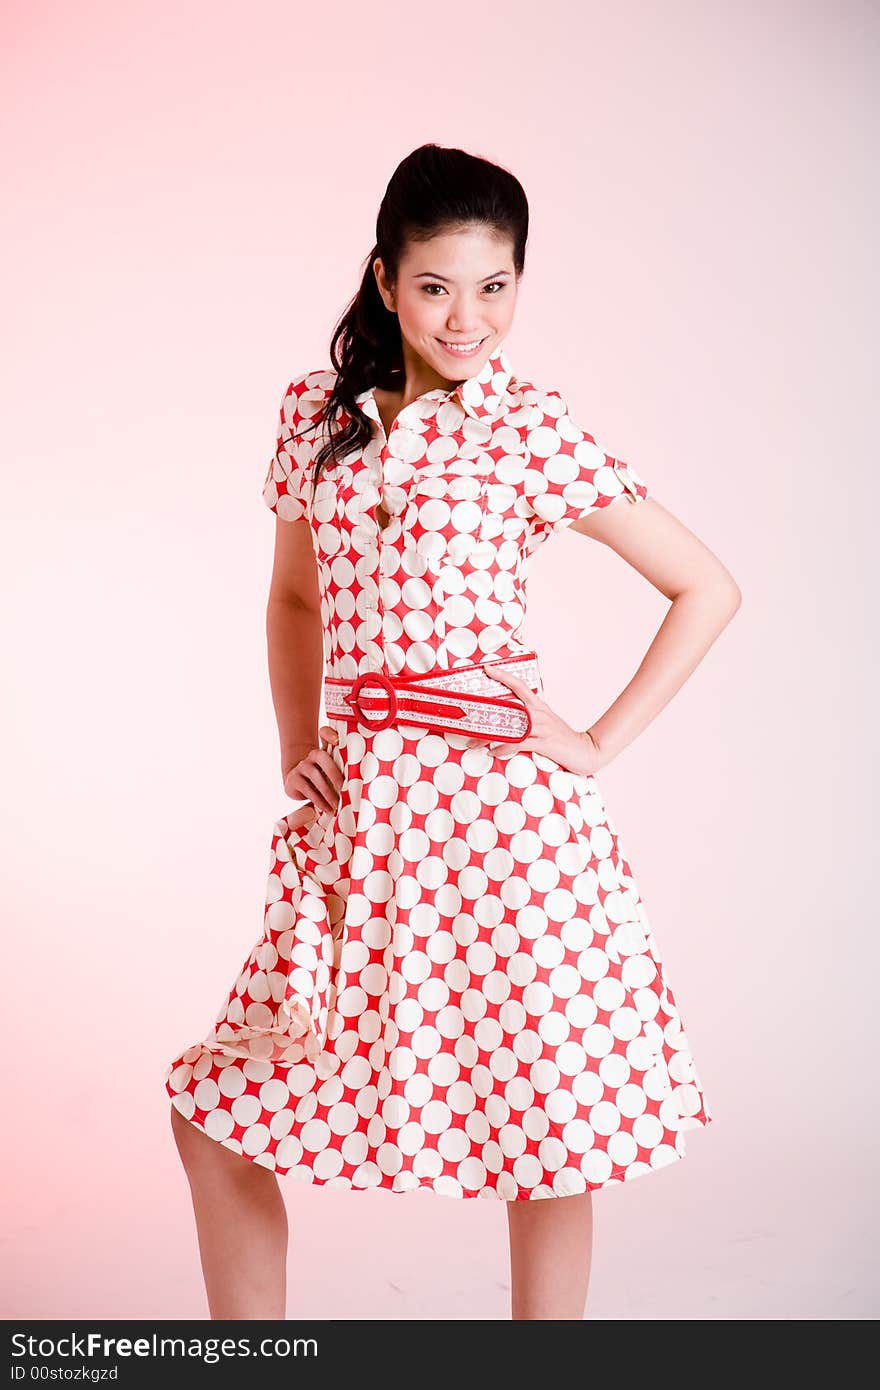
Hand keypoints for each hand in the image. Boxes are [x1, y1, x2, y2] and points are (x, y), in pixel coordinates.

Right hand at [282, 725, 343, 814]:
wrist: (297, 782)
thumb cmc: (322, 776)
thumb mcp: (332, 770)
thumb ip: (344, 766)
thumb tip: (362, 776)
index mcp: (323, 750)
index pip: (324, 734)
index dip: (329, 734)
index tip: (337, 740)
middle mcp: (311, 755)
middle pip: (323, 758)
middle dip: (335, 774)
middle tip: (346, 788)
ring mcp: (301, 767)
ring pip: (316, 777)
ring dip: (329, 793)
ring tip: (338, 804)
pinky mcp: (294, 780)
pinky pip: (308, 790)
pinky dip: (319, 801)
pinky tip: (327, 808)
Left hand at [484, 666, 605, 776]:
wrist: (586, 750)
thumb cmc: (563, 737)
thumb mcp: (547, 722)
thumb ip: (531, 717)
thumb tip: (512, 715)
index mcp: (539, 706)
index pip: (519, 685)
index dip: (503, 676)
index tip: (487, 668)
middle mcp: (538, 714)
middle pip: (508, 706)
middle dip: (486, 710)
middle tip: (466, 713)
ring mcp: (541, 728)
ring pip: (509, 727)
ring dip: (488, 735)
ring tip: (472, 741)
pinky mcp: (543, 743)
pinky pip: (518, 744)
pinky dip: (503, 748)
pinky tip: (492, 752)